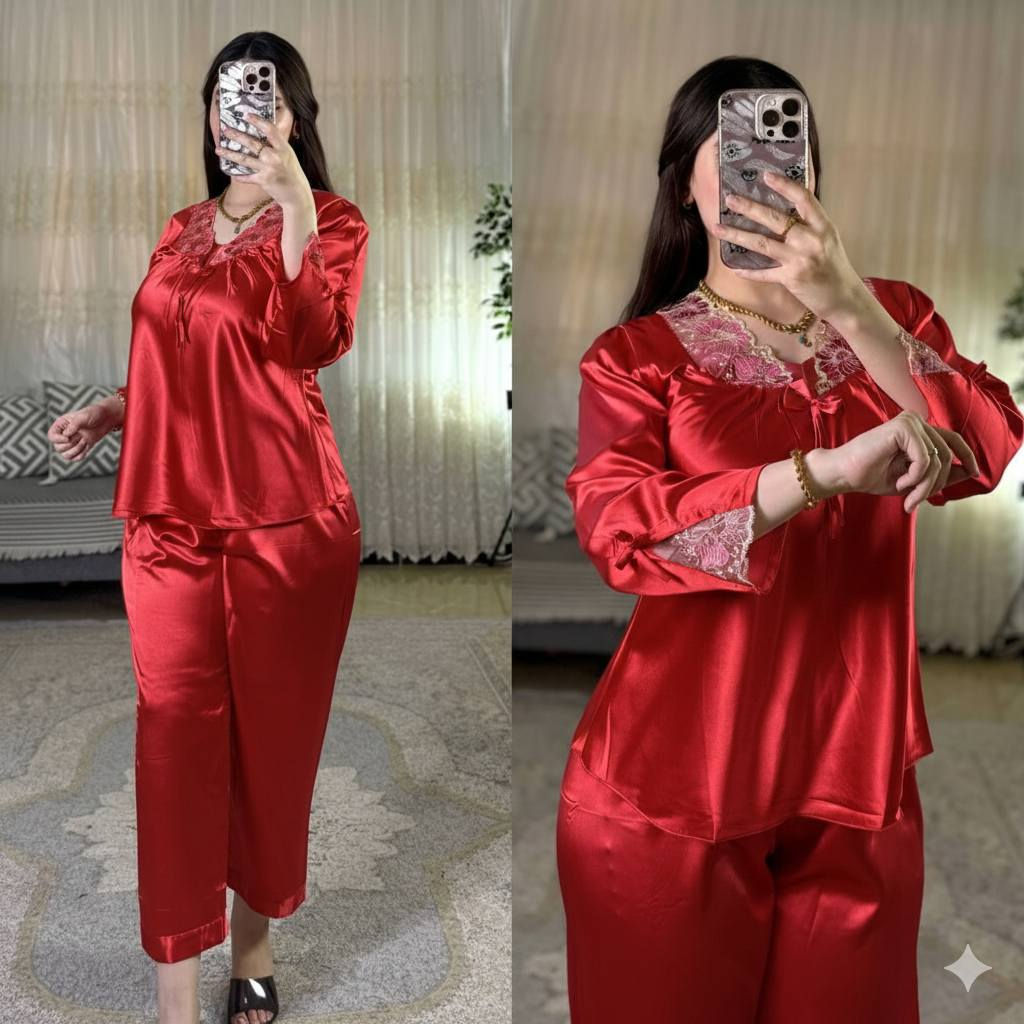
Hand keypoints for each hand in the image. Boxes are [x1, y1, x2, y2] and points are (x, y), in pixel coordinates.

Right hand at [47, 400, 119, 460]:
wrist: (106, 419)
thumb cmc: (94, 414)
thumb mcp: (84, 416)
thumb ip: (74, 425)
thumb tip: (66, 435)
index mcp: (61, 425)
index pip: (51, 436)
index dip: (57, 440)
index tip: (68, 438)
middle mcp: (64, 434)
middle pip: (58, 448)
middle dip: (71, 444)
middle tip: (81, 436)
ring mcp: (72, 442)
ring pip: (66, 455)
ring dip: (77, 450)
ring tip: (85, 441)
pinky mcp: (80, 448)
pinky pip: (75, 458)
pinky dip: (81, 455)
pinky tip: (87, 447)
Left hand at [214, 112, 312, 210]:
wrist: (297, 195)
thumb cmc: (292, 174)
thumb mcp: (288, 155)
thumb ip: (277, 145)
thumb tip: (261, 134)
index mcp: (283, 148)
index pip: (270, 130)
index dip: (258, 121)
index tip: (246, 115)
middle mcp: (275, 157)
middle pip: (252, 143)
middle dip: (236, 136)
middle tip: (225, 130)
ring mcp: (268, 169)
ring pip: (244, 159)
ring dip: (229, 154)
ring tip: (218, 150)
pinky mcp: (263, 181)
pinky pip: (247, 177)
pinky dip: (238, 175)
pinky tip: (230, 171)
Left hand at [709, 170, 868, 322]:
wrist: (844, 298)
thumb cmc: (834, 266)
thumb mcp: (828, 239)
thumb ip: (809, 225)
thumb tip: (784, 209)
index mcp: (822, 226)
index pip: (803, 199)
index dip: (784, 185)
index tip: (765, 175)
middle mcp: (811, 240)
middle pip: (775, 219)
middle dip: (749, 208)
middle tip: (729, 199)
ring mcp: (800, 259)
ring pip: (762, 244)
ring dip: (737, 235)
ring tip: (718, 228)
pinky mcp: (791, 279)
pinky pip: (764, 273)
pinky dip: (748, 271)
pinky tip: (733, 267)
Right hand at [826, 410, 978, 511]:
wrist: (842, 474)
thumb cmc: (870, 476)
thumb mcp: (912, 479)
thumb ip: (937, 474)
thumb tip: (970, 471)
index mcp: (918, 430)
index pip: (953, 440)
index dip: (967, 456)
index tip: (975, 473)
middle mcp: (916, 421)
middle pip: (947, 454)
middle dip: (936, 484)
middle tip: (915, 502)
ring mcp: (910, 421)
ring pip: (938, 459)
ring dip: (924, 486)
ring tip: (907, 497)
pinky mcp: (903, 427)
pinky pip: (925, 459)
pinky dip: (914, 477)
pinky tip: (899, 482)